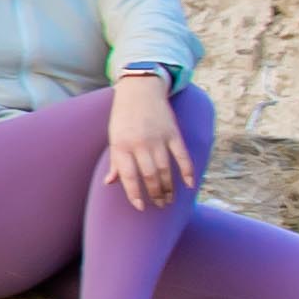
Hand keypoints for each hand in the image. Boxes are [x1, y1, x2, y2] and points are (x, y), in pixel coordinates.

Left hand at [107, 73, 189, 209]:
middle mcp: (140, 144)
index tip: (141, 207)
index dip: (134, 194)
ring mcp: (158, 138)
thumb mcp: (114, 138)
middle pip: (149, 176)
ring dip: (169, 188)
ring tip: (170, 200)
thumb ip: (115, 161)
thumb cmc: (123, 117)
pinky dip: (187, 171)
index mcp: (121, 146)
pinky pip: (182, 156)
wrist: (140, 91)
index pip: (128, 177)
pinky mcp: (173, 133)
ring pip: (165, 170)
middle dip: (156, 194)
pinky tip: (189, 185)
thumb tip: (109, 183)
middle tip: (160, 205)